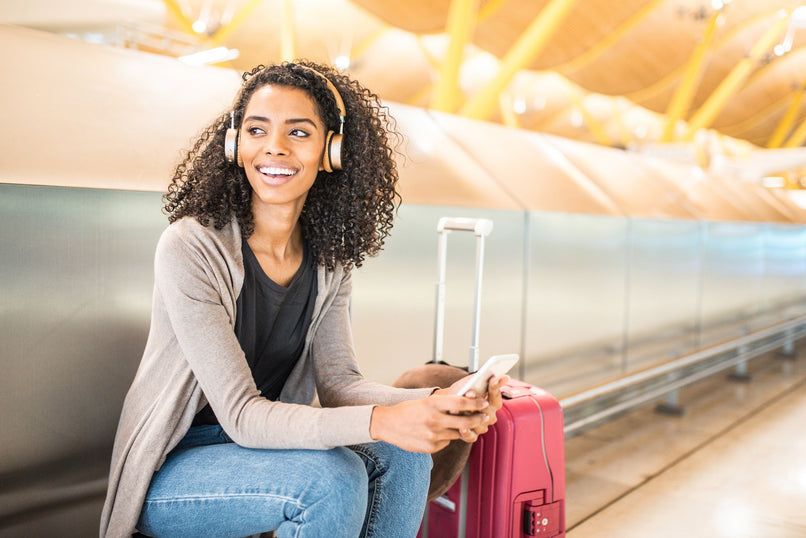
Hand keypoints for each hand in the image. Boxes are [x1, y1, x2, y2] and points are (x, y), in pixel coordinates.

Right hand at [369, 394, 489, 452]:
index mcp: (432, 404)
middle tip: (485, 417)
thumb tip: (466, 405)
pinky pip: (446, 442)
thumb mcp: (425, 401)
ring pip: (458, 433)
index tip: (485, 403)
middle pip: (465, 421)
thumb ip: (444, 404)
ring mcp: (433, 435)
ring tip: (466, 424)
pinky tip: (439, 433)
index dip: (476, 403)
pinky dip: (447, 438)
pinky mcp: (431, 447)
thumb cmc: (408, 410)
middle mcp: (434, 420)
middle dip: (478, 419)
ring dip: (463, 429)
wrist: (387, 424)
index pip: (461, 403)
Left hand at [434, 374, 509, 437]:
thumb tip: (506, 377)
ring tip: (459, 409)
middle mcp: (489, 417)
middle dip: (478, 402)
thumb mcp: (472, 384)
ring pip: (480, 424)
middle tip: (470, 392)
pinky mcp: (471, 436)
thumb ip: (486, 380)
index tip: (492, 378)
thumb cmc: (461, 394)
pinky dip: (467, 432)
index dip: (495, 389)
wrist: (447, 405)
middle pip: (489, 412)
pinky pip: (471, 437)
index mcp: (492, 405)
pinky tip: (461, 427)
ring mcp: (481, 427)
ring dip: (469, 416)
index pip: (497, 398)